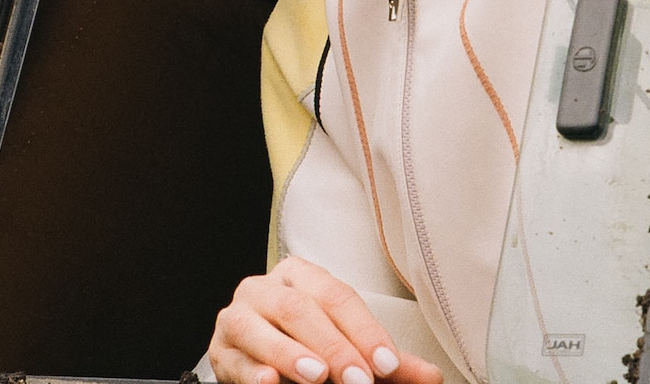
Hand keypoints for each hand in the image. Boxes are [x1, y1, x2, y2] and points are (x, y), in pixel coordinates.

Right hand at [209, 257, 445, 383]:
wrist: (258, 362)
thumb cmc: (308, 348)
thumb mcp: (350, 352)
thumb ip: (385, 362)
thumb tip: (431, 376)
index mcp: (301, 277)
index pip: (337, 296)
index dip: (364, 330)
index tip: (387, 364)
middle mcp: (265, 288)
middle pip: (300, 308)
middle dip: (332, 346)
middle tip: (358, 379)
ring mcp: (237, 316)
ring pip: (259, 326)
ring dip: (289, 353)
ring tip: (315, 375)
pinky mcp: (219, 349)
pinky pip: (232, 357)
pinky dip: (251, 370)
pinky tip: (268, 382)